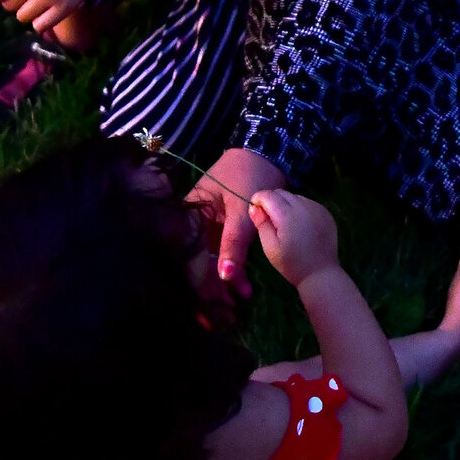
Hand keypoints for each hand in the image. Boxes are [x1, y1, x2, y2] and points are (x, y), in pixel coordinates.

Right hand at [192, 146, 286, 295]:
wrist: (272, 151)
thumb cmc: (251, 173)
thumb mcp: (241, 210)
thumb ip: (233, 243)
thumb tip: (224, 275)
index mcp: (191, 209)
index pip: (187, 250)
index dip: (195, 277)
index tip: (206, 300)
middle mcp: (196, 218)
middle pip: (198, 257)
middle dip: (211, 284)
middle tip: (226, 308)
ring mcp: (211, 223)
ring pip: (213, 258)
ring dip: (225, 279)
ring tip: (238, 300)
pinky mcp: (226, 227)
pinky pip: (226, 251)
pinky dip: (234, 267)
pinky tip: (243, 287)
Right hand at [248, 188, 340, 287]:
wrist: (321, 274)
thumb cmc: (291, 264)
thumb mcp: (270, 247)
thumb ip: (261, 224)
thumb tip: (254, 206)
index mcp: (288, 215)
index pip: (268, 195)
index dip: (258, 200)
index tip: (256, 211)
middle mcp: (304, 206)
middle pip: (282, 193)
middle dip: (271, 201)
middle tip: (269, 219)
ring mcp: (318, 208)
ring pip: (295, 197)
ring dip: (286, 204)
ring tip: (285, 224)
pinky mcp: (326, 213)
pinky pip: (308, 203)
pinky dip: (300, 209)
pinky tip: (300, 225)